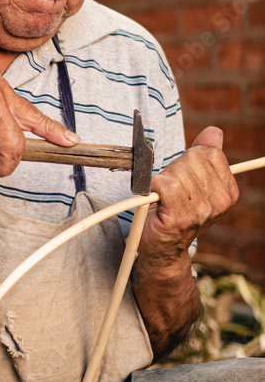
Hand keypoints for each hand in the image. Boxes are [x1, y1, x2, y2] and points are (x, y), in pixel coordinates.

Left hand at [138, 127, 238, 268]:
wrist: (161, 249)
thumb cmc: (172, 212)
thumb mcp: (192, 181)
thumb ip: (204, 156)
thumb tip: (213, 132)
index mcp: (227, 191)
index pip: (210, 154)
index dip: (188, 160)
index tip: (181, 178)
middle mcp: (218, 202)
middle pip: (191, 161)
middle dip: (173, 170)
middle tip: (168, 191)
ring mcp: (201, 211)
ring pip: (178, 172)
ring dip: (162, 180)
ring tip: (162, 198)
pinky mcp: (180, 217)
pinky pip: (167, 184)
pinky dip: (154, 185)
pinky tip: (154, 197)